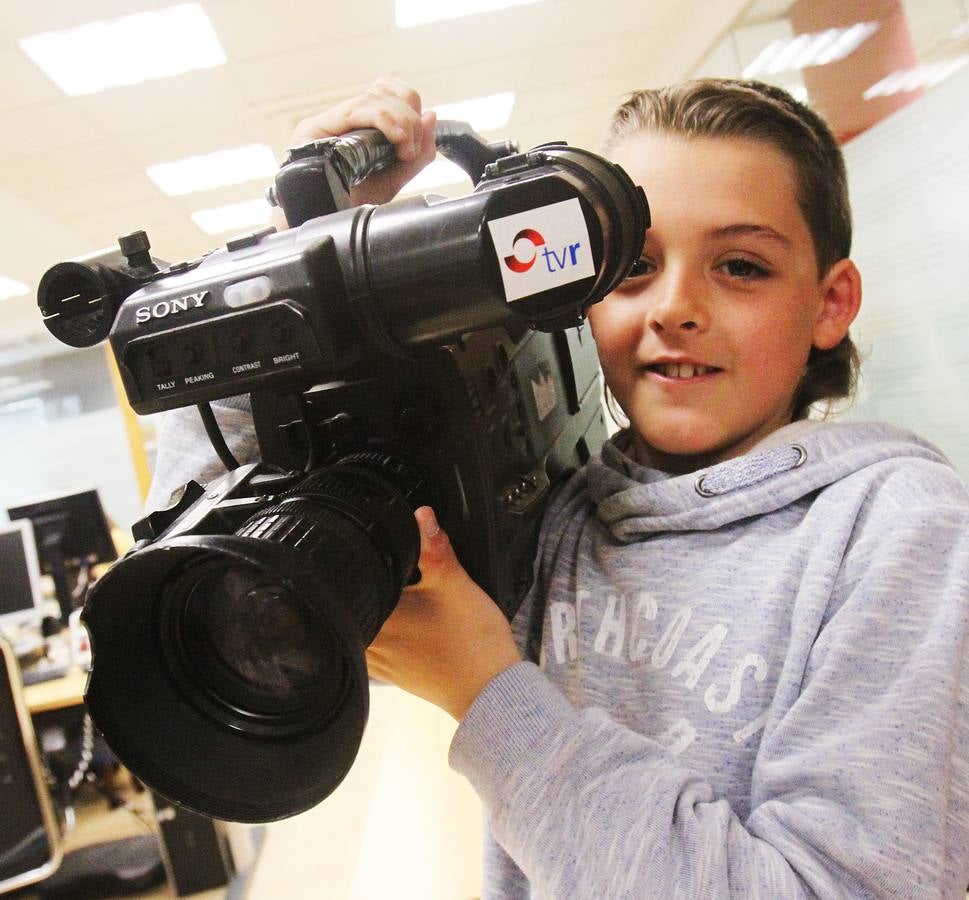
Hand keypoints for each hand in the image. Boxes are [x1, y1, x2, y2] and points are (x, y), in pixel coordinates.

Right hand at [271, 75, 436, 227]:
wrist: (319, 218)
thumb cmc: (351, 201)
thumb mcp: (394, 180)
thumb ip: (417, 154)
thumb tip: (431, 117)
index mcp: (364, 125)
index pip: (392, 93)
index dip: (412, 110)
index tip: (416, 144)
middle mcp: (348, 117)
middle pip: (389, 89)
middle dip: (410, 119)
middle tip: (409, 151)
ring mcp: (332, 119)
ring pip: (378, 97)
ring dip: (402, 123)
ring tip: (403, 151)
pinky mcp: (318, 125)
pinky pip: (361, 108)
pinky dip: (386, 121)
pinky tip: (395, 140)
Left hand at [366, 507, 521, 720]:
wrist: (491, 691)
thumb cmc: (473, 643)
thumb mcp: (455, 584)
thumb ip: (435, 547)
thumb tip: (421, 515)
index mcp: (378, 619)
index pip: (346, 582)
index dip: (358, 561)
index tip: (368, 550)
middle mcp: (369, 643)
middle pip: (352, 600)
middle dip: (368, 580)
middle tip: (390, 565)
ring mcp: (377, 661)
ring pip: (360, 621)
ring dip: (374, 603)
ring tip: (396, 588)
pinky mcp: (389, 671)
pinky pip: (370, 640)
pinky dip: (381, 624)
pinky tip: (403, 616)